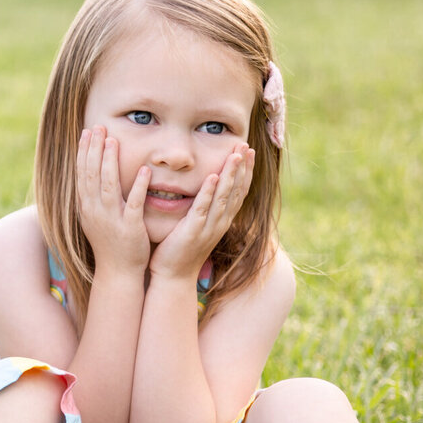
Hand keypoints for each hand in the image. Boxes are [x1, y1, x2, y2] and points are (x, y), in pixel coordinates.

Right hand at [76, 126, 150, 273]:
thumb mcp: (95, 217)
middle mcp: (94, 211)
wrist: (117, 271)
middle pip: (91, 175)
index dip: (84, 152)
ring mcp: (111, 219)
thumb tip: (94, 175)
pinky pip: (133, 204)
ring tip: (113, 141)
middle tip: (98, 127)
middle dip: (93, 150)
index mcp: (86, 207)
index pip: (82, 174)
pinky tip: (144, 171)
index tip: (87, 132)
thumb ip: (94, 196)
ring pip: (107, 186)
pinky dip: (137, 187)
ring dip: (110, 162)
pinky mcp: (129, 227)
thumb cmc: (109, 243)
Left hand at [151, 144, 254, 278]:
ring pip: (223, 197)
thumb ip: (202, 209)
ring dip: (230, 175)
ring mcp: (208, 228)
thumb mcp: (197, 226)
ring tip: (236, 155)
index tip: (249, 152)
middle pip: (236, 191)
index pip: (238, 192)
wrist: (172, 276)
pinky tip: (213, 177)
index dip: (245, 171)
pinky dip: (208, 192)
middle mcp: (220, 223)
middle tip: (247, 146)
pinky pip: (202, 209)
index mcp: (222, 220)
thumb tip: (206, 189)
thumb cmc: (180, 250)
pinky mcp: (193, 232)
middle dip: (242, 168)